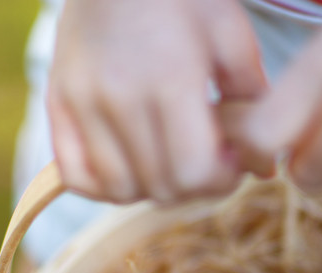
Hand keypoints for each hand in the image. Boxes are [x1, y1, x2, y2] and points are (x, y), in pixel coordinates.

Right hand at [47, 0, 266, 203]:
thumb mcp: (231, 34)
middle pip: (161, 188)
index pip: (194, 172)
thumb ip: (251, 101)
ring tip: (169, 160)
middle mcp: (120, 98)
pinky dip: (104, 185)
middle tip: (206, 159)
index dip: (221, 180)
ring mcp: (83, 103)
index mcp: (171, 80)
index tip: (230, 159)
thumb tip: (263, 167)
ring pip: (119, 190)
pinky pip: (77, 176)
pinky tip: (130, 166)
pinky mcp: (58, 103)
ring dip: (151, 189)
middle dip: (194, 186)